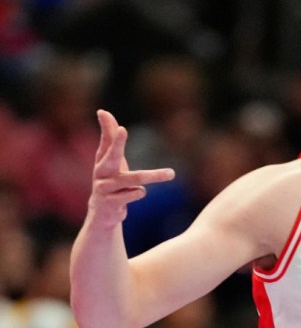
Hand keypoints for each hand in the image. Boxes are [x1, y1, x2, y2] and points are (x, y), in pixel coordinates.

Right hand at [89, 110, 174, 226]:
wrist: (102, 214)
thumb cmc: (112, 181)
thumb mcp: (113, 161)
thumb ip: (112, 140)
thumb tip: (105, 113)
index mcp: (102, 160)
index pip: (105, 140)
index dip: (105, 127)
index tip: (103, 112)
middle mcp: (101, 172)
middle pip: (111, 155)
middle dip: (118, 143)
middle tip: (123, 129)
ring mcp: (104, 188)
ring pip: (132, 178)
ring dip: (154, 175)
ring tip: (171, 173)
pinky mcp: (110, 203)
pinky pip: (133, 194)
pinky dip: (139, 192)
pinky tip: (139, 192)